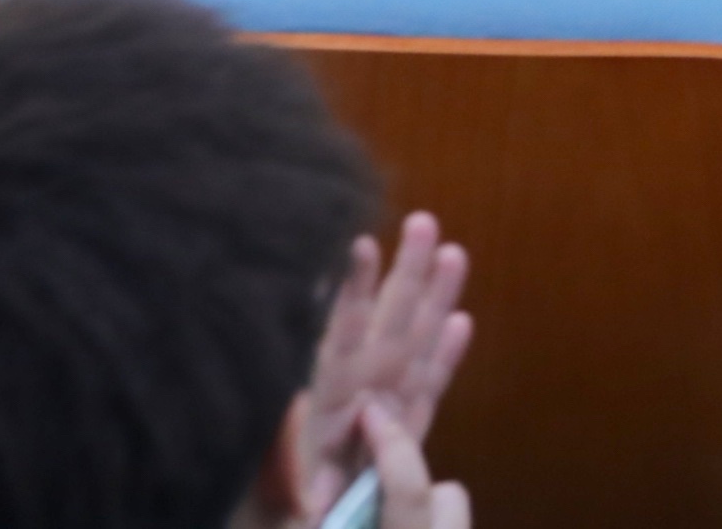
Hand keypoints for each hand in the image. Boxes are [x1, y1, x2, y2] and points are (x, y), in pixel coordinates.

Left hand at [297, 215, 475, 526]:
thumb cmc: (258, 504)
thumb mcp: (266, 464)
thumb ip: (286, 431)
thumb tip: (301, 382)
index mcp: (313, 398)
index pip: (336, 333)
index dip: (349, 290)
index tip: (359, 244)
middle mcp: (347, 399)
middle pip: (384, 327)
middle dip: (407, 276)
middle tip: (424, 222)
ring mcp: (374, 417)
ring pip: (411, 351)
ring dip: (434, 304)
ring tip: (454, 253)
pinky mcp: (395, 445)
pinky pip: (424, 399)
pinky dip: (445, 362)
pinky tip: (463, 325)